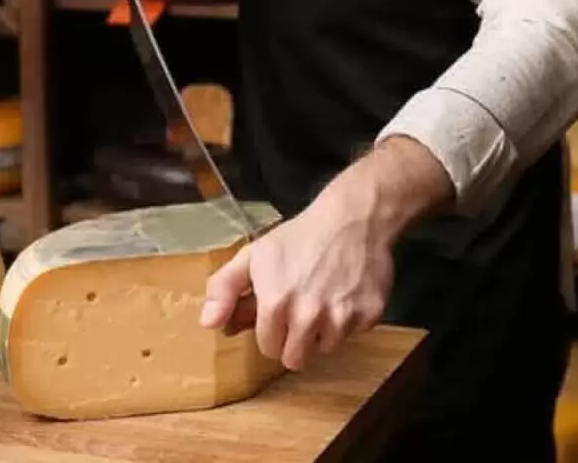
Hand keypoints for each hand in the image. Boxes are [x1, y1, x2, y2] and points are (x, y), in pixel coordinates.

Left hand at [200, 202, 393, 371]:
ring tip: (323, 299)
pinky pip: (354, 334)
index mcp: (275, 304)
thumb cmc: (299, 237)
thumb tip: (208, 324)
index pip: (269, 348)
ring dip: (322, 332)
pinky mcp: (369, 316)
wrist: (352, 218)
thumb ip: (224, 289)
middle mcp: (308, 317)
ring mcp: (341, 318)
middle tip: (299, 312)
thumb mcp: (253, 255)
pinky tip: (345, 293)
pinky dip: (349, 319)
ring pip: (325, 349)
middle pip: (296, 359)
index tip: (277, 314)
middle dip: (294, 340)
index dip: (271, 332)